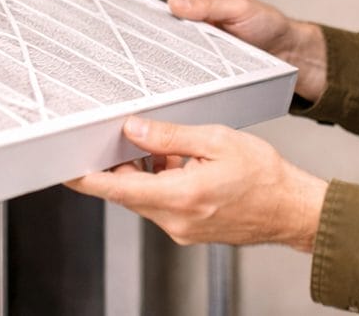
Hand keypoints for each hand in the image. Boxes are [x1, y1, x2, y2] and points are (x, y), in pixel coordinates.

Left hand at [66, 117, 326, 251]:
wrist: (295, 210)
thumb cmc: (266, 176)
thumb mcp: (215, 141)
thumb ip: (169, 136)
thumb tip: (133, 128)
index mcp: (178, 196)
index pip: (115, 188)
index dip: (85, 177)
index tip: (63, 167)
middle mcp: (174, 219)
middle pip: (125, 191)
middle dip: (117, 164)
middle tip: (116, 137)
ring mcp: (181, 228)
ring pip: (142, 196)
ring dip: (142, 172)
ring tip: (164, 148)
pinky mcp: (188, 230)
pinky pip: (160, 204)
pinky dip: (159, 182)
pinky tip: (177, 164)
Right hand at [167, 0, 326, 102]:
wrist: (289, 52)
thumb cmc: (269, 24)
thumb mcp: (239, 7)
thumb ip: (209, 5)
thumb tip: (176, 3)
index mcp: (204, 2)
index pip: (174, 7)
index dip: (161, 16)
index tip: (149, 25)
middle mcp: (201, 23)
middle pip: (174, 30)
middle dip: (165, 39)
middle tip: (156, 47)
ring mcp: (205, 43)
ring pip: (182, 49)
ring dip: (178, 56)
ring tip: (168, 62)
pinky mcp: (210, 62)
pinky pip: (195, 65)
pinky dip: (190, 68)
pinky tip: (185, 73)